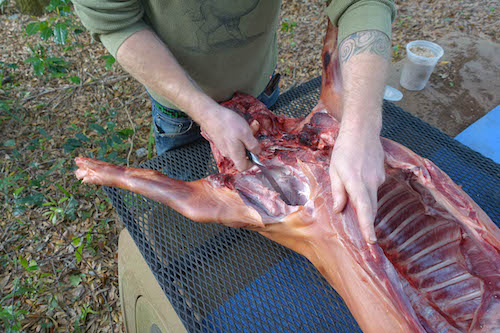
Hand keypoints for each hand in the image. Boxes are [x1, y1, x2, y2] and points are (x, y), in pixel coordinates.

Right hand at [202, 104, 260, 170]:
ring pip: (238, 147)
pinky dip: (238, 135)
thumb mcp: (246, 133)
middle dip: (250, 145)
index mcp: (235, 155)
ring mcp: (223, 147)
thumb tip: (257, 152)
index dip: (252, 163)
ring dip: (245, 138)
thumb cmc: (228, 124)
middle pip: (242, 156)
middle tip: (253, 132)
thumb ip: (253, 145)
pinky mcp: (220, 140)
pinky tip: (238, 125)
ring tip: (247, 126)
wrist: (210, 115)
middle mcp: (228, 153)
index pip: (244, 168)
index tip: (256, 152)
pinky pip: (232, 141)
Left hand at [329, 125, 384, 243]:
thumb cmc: (344, 150)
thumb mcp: (334, 170)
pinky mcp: (382, 175)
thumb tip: (339, 210)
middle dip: (368, 224)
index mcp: (356, 182)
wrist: (363, 130)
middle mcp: (371, 182)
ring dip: (367, 208)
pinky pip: (374, 190)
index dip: (367, 225)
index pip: (364, 208)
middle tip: (366, 239)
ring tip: (359, 214)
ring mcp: (379, 179)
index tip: (371, 240)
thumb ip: (337, 191)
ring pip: (373, 200)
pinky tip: (360, 187)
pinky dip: (368, 195)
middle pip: (371, 209)